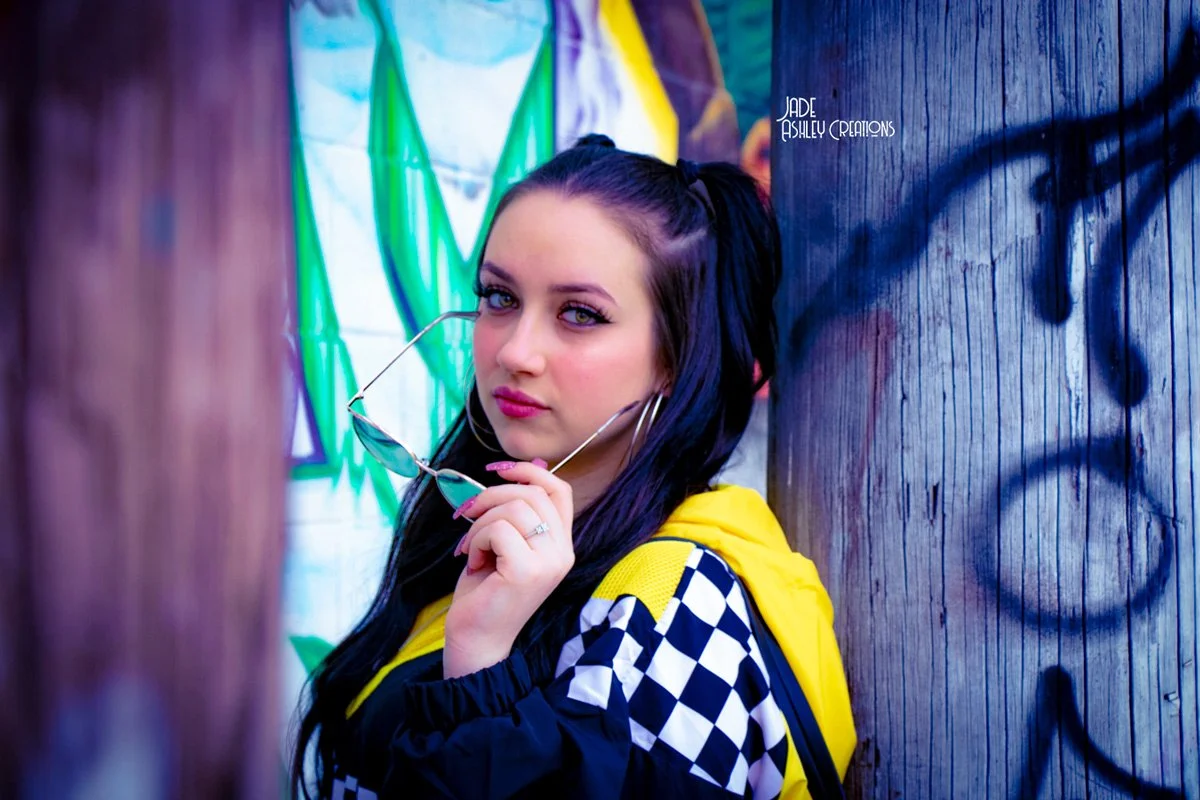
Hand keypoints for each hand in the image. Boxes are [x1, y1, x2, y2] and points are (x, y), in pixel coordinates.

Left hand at [442, 460, 574, 678]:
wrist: (476, 640)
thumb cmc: (485, 591)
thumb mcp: (504, 543)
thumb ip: (514, 512)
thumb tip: (519, 469)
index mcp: (561, 545)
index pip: (560, 490)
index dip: (528, 472)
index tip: (496, 470)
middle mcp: (563, 552)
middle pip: (532, 494)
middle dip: (490, 497)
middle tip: (466, 516)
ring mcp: (550, 562)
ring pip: (513, 509)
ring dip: (480, 523)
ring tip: (471, 548)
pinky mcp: (528, 571)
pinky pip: (499, 529)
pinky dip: (477, 539)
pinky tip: (473, 562)